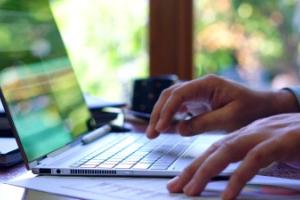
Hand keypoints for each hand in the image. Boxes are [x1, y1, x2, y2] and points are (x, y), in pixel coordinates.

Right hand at [146, 75, 298, 138]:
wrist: (263, 107)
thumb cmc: (251, 110)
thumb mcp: (230, 118)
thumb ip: (203, 123)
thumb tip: (179, 129)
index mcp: (207, 84)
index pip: (179, 94)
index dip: (167, 111)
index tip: (160, 127)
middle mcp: (199, 85)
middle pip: (170, 95)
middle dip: (158, 113)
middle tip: (152, 134)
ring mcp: (197, 93)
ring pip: (171, 100)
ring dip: (161, 115)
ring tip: (154, 133)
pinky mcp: (198, 101)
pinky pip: (178, 107)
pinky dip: (170, 117)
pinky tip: (165, 128)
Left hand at [167, 113, 299, 198]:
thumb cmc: (299, 142)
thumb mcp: (272, 152)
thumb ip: (253, 162)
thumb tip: (235, 178)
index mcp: (247, 135)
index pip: (215, 150)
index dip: (195, 165)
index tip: (180, 181)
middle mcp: (251, 133)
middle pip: (214, 150)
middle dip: (192, 169)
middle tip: (175, 187)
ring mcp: (265, 135)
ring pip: (227, 152)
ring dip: (206, 171)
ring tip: (190, 191)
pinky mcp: (282, 142)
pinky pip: (254, 160)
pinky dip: (238, 178)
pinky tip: (227, 196)